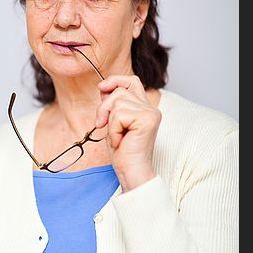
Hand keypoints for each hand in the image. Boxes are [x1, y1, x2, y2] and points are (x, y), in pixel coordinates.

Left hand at [95, 75, 160, 191]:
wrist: (131, 172)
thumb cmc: (123, 152)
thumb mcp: (113, 123)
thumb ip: (113, 105)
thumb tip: (103, 86)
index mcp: (144, 108)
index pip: (132, 81)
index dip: (115, 80)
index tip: (102, 88)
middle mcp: (151, 108)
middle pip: (120, 91)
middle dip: (104, 107)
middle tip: (103, 125)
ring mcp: (150, 113)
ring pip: (118, 102)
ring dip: (110, 122)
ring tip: (117, 136)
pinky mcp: (147, 120)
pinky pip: (119, 116)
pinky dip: (113, 130)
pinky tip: (120, 141)